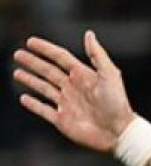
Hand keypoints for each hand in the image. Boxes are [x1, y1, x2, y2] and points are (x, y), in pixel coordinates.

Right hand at [12, 31, 135, 153]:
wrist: (118, 132)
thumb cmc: (117, 103)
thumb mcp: (109, 75)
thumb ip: (97, 54)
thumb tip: (89, 34)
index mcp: (83, 76)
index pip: (60, 58)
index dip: (46, 49)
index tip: (30, 41)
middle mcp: (73, 88)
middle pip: (48, 71)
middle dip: (33, 63)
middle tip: (18, 54)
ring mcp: (67, 104)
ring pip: (44, 88)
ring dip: (30, 80)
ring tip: (17, 72)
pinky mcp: (62, 120)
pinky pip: (44, 110)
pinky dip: (34, 105)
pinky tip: (24, 98)